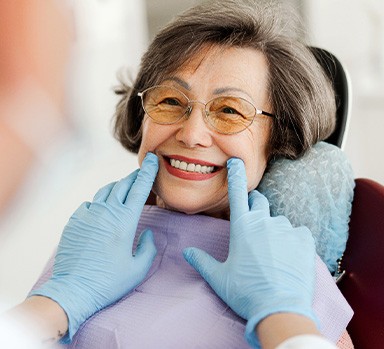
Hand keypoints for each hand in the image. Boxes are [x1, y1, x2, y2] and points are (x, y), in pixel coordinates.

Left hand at [30, 153, 158, 342]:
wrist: (73, 290)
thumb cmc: (108, 282)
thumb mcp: (138, 269)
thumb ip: (148, 248)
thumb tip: (148, 234)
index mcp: (125, 221)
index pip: (139, 189)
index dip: (148, 172)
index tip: (153, 160)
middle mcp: (106, 212)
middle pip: (122, 185)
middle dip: (134, 176)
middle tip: (142, 173)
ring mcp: (88, 215)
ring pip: (105, 191)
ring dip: (117, 187)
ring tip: (124, 189)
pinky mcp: (74, 221)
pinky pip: (90, 204)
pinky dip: (99, 202)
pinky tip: (102, 210)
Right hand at [183, 158, 316, 346]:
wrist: (280, 309)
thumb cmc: (246, 292)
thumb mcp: (219, 278)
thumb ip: (202, 261)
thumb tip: (187, 252)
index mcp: (242, 227)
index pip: (237, 193)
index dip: (235, 175)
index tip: (235, 161)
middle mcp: (264, 222)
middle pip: (259, 202)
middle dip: (254, 205)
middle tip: (252, 221)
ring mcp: (286, 229)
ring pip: (278, 221)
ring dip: (273, 230)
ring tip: (272, 253)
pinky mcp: (304, 240)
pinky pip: (298, 232)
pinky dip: (293, 239)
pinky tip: (289, 255)